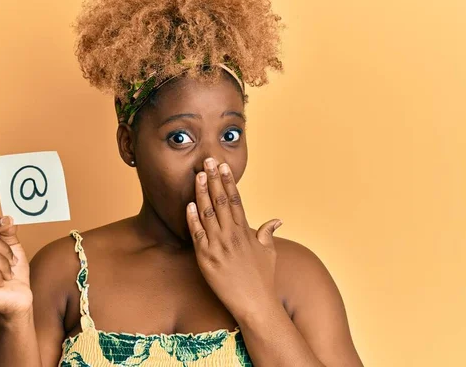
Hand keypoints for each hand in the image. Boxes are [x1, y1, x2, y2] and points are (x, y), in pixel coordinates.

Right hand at [0, 216, 31, 318]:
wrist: (20, 298)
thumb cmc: (13, 273)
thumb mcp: (12, 246)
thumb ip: (7, 231)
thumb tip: (6, 219)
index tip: (7, 222)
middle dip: (5, 248)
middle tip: (12, 261)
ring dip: (5, 263)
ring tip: (8, 273)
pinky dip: (1, 274)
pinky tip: (1, 282)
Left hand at [186, 157, 283, 321]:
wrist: (256, 304)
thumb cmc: (263, 279)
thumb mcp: (269, 253)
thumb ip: (268, 233)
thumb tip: (276, 220)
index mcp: (246, 231)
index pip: (236, 199)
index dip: (229, 181)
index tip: (223, 166)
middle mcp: (232, 235)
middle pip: (221, 200)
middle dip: (213, 179)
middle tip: (207, 160)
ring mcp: (219, 246)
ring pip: (208, 213)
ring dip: (201, 192)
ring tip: (197, 175)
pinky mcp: (206, 259)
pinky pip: (197, 235)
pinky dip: (193, 219)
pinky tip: (189, 205)